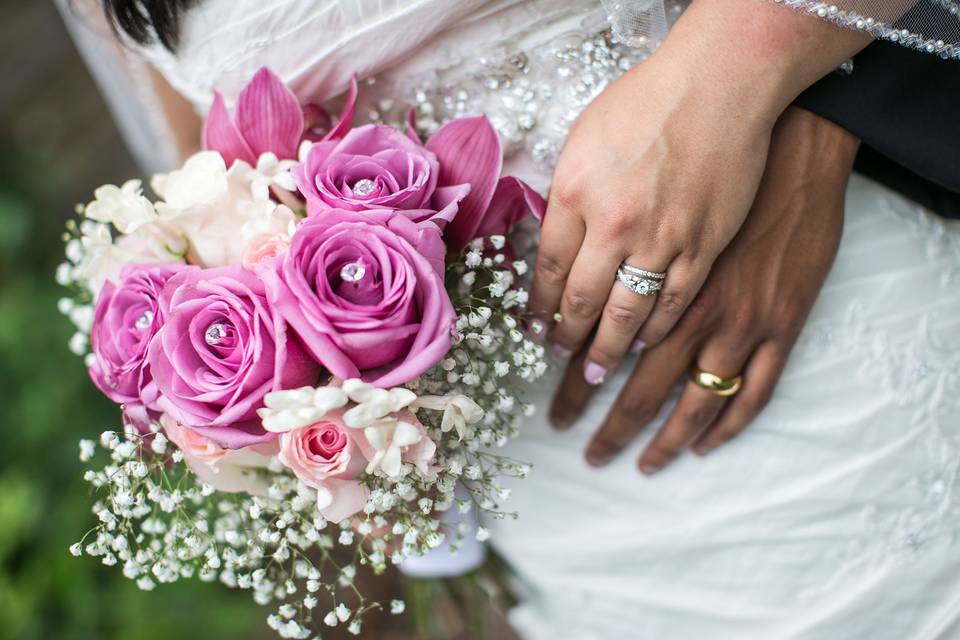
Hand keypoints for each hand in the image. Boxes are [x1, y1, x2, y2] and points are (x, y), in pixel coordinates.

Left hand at [528, 0, 870, 385]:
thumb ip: (569, 193)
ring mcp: (662, 239)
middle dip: (567, 338)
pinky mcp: (705, 245)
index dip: (538, 307)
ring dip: (607, 349)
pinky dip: (655, 329)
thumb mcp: (585, 139)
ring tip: (594, 372)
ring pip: (627, 313)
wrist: (720, 83)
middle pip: (582, 301)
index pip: (549, 270)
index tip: (533, 328)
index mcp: (574, 195)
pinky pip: (674, 302)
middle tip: (558, 359)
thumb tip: (557, 234)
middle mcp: (613, 225)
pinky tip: (642, 344)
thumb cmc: (648, 100)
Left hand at [549, 106, 860, 472]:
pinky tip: (703, 447)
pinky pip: (752, 394)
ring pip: (690, 399)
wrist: (791, 145)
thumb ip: (594, 221)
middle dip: (593, 409)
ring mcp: (738, 322)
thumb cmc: (709, 156)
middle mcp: (687, 306)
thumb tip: (554, 256)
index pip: (584, 326)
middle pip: (631, 377)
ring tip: (633, 461)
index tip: (543, 374)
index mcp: (646, 268)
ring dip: (657, 437)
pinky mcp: (780, 326)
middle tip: (566, 432)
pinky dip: (726, 427)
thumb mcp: (634, 174)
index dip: (560, 355)